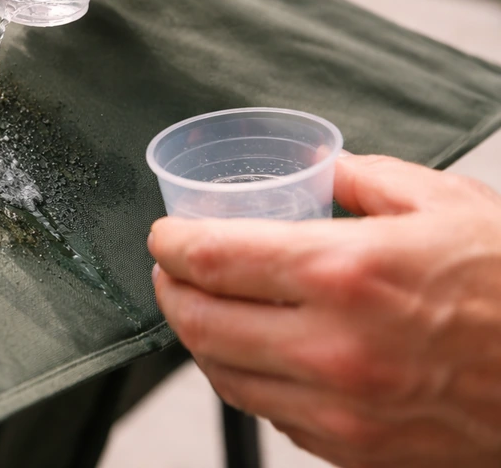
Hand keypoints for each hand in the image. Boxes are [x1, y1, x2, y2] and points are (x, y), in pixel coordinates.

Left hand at [148, 154, 500, 467]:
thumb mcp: (444, 203)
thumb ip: (363, 179)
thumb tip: (320, 169)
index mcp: (345, 273)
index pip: (213, 259)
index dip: (171, 245)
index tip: (165, 235)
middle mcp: (333, 347)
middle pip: (200, 322)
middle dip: (171, 290)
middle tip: (172, 269)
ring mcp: (342, 408)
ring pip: (224, 376)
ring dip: (198, 338)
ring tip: (200, 307)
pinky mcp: (356, 451)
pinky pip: (269, 414)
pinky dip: (246, 380)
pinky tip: (255, 353)